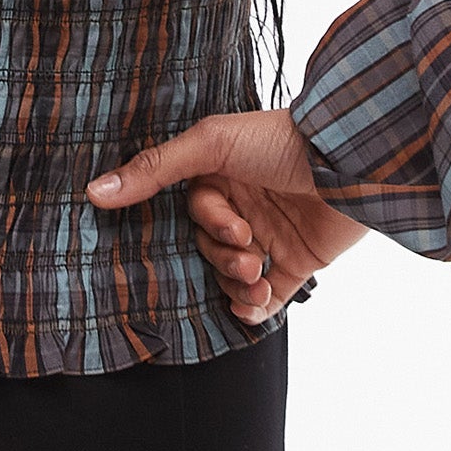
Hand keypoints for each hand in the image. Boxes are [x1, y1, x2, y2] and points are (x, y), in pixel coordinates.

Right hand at [85, 108, 369, 324]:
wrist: (356, 165)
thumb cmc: (282, 142)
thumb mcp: (211, 145)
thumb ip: (155, 169)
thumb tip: (94, 191)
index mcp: (221, 177)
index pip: (193, 213)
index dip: (208, 224)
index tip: (231, 224)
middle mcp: (242, 207)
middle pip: (208, 248)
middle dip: (224, 256)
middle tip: (248, 251)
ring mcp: (269, 238)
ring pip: (232, 277)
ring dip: (239, 284)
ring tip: (258, 277)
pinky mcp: (296, 265)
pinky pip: (264, 299)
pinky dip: (254, 308)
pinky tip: (258, 302)